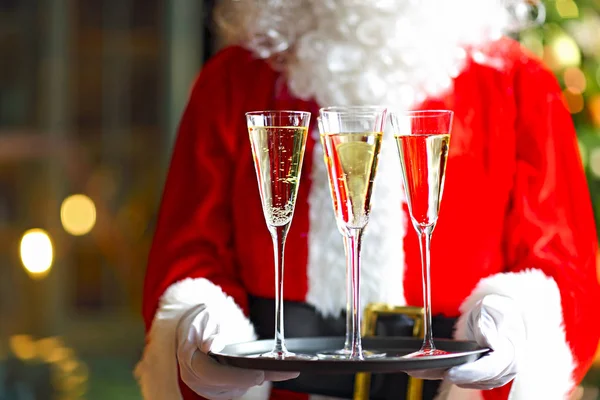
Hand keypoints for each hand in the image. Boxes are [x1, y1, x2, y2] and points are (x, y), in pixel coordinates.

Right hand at [176, 304, 298, 399]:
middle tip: (287, 371)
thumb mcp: (207, 318)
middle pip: (230, 385)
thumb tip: (209, 345)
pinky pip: (242, 387)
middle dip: (258, 377)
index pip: (212, 374)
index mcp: (191, 359)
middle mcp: (197, 378)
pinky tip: (274, 370)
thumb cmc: (204, 319)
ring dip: (262, 377)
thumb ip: (209, 331)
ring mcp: (208, 386)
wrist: (199, 326)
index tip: (259, 374)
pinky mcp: (221, 389)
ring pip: (239, 388)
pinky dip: (257, 377)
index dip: (236, 376)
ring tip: (288, 370)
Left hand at [408, 294, 525, 389]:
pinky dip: (440, 372)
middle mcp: (501, 371)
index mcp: (509, 355)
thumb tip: (490, 342)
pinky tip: (421, 369)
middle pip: (473, 379)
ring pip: (462, 380)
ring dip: (439, 375)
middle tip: (422, 370)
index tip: (450, 373)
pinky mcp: (475, 374)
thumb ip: (491, 325)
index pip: (489, 369)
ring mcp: (488, 375)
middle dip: (448, 375)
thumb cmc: (496, 312)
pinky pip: (456, 376)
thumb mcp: (493, 310)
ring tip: (416, 369)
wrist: (498, 316)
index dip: (469, 373)